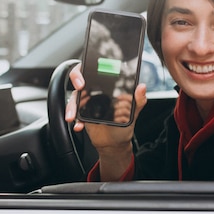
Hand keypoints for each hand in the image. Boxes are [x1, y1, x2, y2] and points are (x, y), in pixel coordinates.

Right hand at [65, 63, 147, 179]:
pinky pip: (75, 114)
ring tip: (73, 116)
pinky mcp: (82, 114)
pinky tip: (79, 125)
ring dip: (72, 106)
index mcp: (106, 87)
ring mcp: (87, 103)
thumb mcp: (133, 112)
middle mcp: (95, 92)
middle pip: (79, 80)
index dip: (86, 70)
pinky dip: (75, 120)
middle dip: (75, 80)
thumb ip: (138, 100)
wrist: (115, 143)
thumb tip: (142, 87)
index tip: (86, 78)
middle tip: (79, 88)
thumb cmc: (123, 125)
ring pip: (74, 98)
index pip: (94, 70)